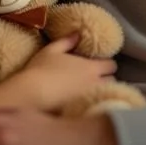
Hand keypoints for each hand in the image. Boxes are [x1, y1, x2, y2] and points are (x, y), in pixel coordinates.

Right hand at [0, 33, 115, 111]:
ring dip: (102, 92)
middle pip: (112, 81)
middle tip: (96, 79)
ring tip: (91, 92)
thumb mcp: (51, 50)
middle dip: (107, 79)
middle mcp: (95, 83)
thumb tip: (77, 34)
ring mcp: (90, 98)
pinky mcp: (83, 111)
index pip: (111, 65)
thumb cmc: (41, 69)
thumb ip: (67, 41)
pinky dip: (93, 103)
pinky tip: (83, 103)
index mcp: (91, 67)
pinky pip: (95, 106)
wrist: (33, 93)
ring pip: (106, 94)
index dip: (107, 64)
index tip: (99, 65)